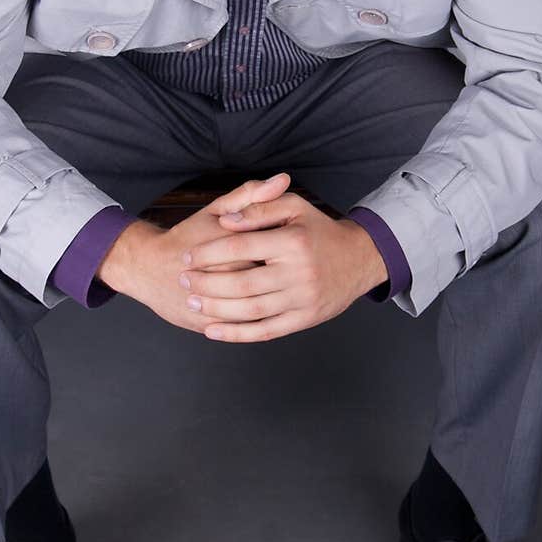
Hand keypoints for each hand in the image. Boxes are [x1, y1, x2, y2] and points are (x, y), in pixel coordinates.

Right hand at [97, 173, 292, 333]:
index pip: (276, 253)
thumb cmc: (187, 235)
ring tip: (271, 290)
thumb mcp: (217, 210)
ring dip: (269, 302)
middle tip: (281, 270)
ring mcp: (217, 306)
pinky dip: (253, 322)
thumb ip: (251, 196)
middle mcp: (227, 279)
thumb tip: (283, 180)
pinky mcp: (209, 324)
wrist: (148, 268)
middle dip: (280, 279)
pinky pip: (241, 329)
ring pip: (256, 311)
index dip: (286, 253)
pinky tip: (259, 309)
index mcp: (235, 249)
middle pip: (269, 283)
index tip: (286, 249)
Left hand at [179, 175, 388, 341]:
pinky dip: (237, 334)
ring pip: (250, 310)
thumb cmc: (318, 230)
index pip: (240, 247)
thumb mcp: (294, 207)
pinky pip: (265, 331)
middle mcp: (299, 273)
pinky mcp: (304, 319)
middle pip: (241, 282)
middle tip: (183, 280)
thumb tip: (228, 221)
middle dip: (206, 283)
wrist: (357, 260)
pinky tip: (213, 331)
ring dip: (216, 309)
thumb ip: (260, 207)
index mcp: (293, 242)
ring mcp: (302, 300)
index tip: (187, 256)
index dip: (208, 253)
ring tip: (192, 302)